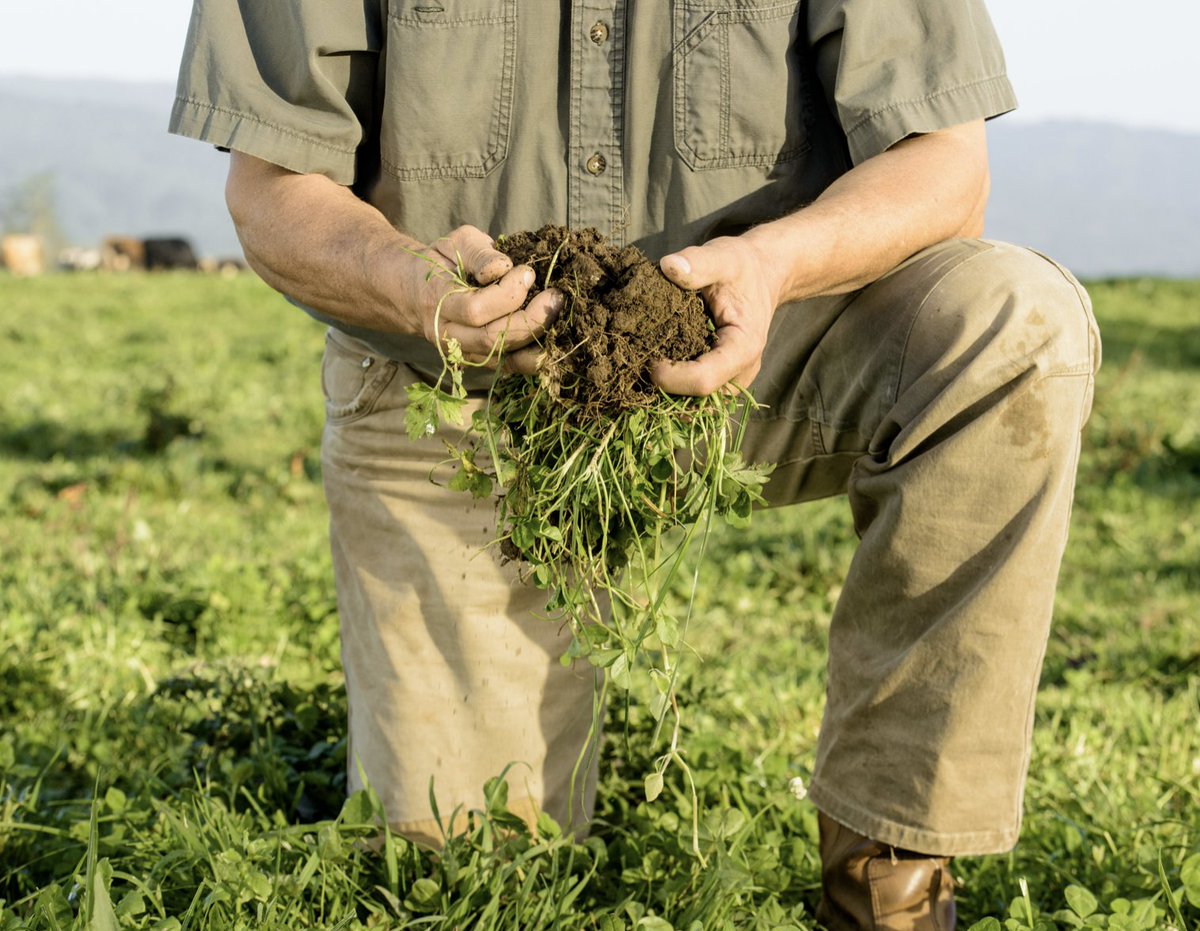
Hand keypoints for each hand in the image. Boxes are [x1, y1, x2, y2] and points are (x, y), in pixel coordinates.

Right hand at [398, 225, 561, 363]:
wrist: (417, 292)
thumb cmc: (443, 260)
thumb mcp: (457, 242)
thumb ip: (480, 253)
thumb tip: (504, 269)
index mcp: (437, 302)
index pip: (475, 309)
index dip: (508, 293)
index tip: (526, 271)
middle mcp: (448, 335)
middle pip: (493, 339)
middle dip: (531, 318)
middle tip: (555, 296)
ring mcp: (463, 354)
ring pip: (505, 358)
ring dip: (537, 338)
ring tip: (557, 314)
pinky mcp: (480, 362)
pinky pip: (511, 367)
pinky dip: (535, 357)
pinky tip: (554, 338)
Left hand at [653, 236, 779, 395]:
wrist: (762, 276)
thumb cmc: (741, 267)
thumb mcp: (723, 258)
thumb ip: (698, 263)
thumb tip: (669, 266)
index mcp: (744, 348)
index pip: (703, 381)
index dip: (670, 378)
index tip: (647, 359)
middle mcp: (741, 373)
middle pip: (696, 402)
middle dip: (665, 390)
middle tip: (640, 364)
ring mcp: (732, 382)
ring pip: (694, 407)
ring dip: (667, 394)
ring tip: (646, 367)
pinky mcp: (722, 382)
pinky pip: (695, 399)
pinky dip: (673, 390)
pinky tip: (657, 366)